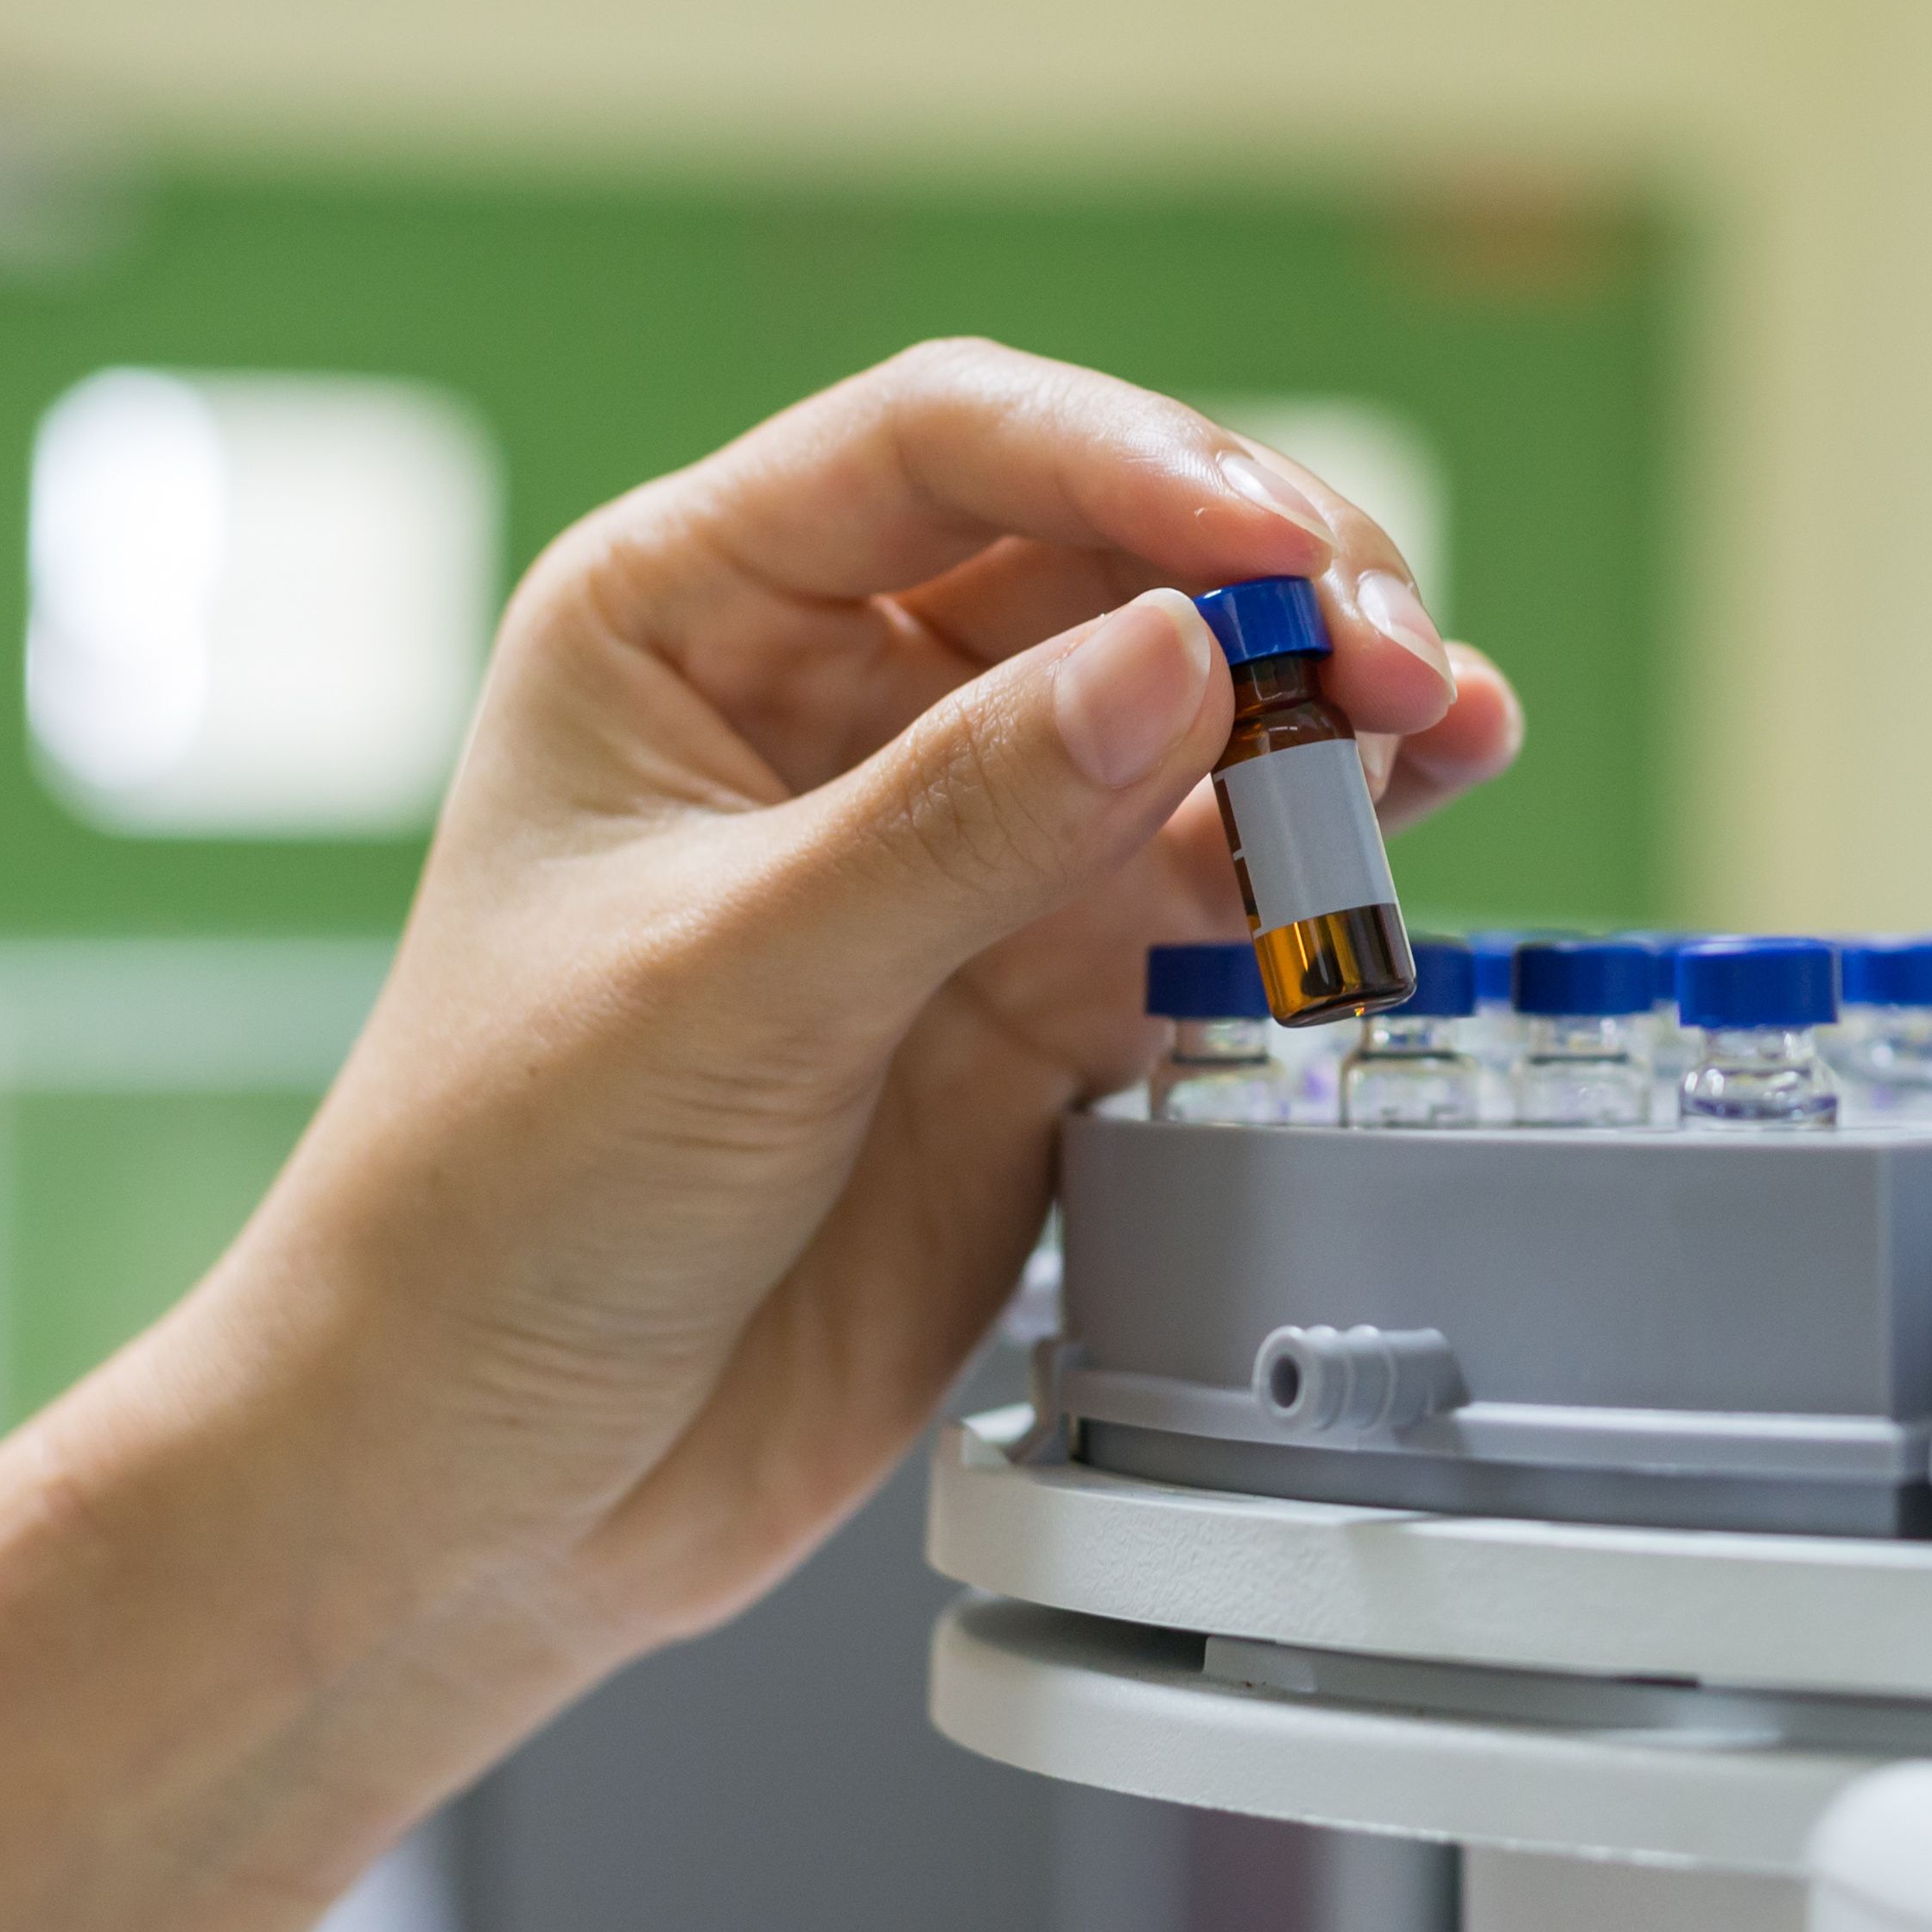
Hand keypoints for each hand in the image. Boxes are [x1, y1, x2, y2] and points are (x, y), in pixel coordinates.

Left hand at [165, 338, 1520, 1679]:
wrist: (486, 1487)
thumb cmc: (490, 1213)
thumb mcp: (725, 992)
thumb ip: (962, 823)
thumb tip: (1180, 653)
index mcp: (690, 621)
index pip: (944, 444)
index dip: (1128, 461)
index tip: (1271, 545)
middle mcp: (832, 701)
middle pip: (1102, 552)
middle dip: (1266, 580)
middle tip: (1389, 655)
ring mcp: (951, 847)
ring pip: (1186, 706)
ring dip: (1324, 699)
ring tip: (1445, 718)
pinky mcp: (1043, 991)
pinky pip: (1217, 875)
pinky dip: (1325, 844)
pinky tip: (1415, 813)